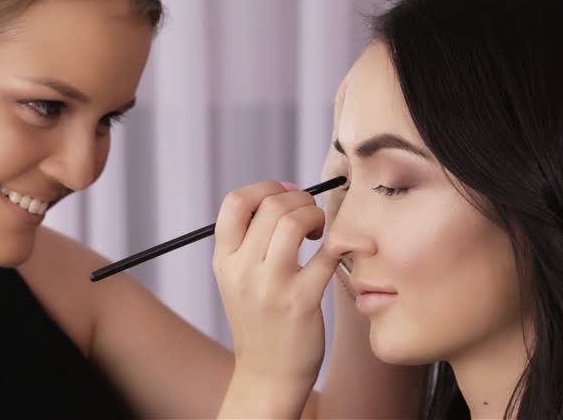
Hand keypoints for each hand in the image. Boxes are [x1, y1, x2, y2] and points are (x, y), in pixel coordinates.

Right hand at [213, 181, 339, 417]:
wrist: (268, 373)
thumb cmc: (259, 319)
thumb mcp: (236, 279)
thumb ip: (248, 239)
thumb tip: (283, 194)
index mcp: (224, 261)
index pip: (235, 203)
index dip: (264, 188)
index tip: (284, 195)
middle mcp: (243, 271)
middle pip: (272, 206)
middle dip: (299, 199)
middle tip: (309, 214)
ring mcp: (272, 286)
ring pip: (295, 222)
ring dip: (315, 215)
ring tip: (318, 231)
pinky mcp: (303, 300)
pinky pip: (326, 254)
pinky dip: (338, 244)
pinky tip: (335, 251)